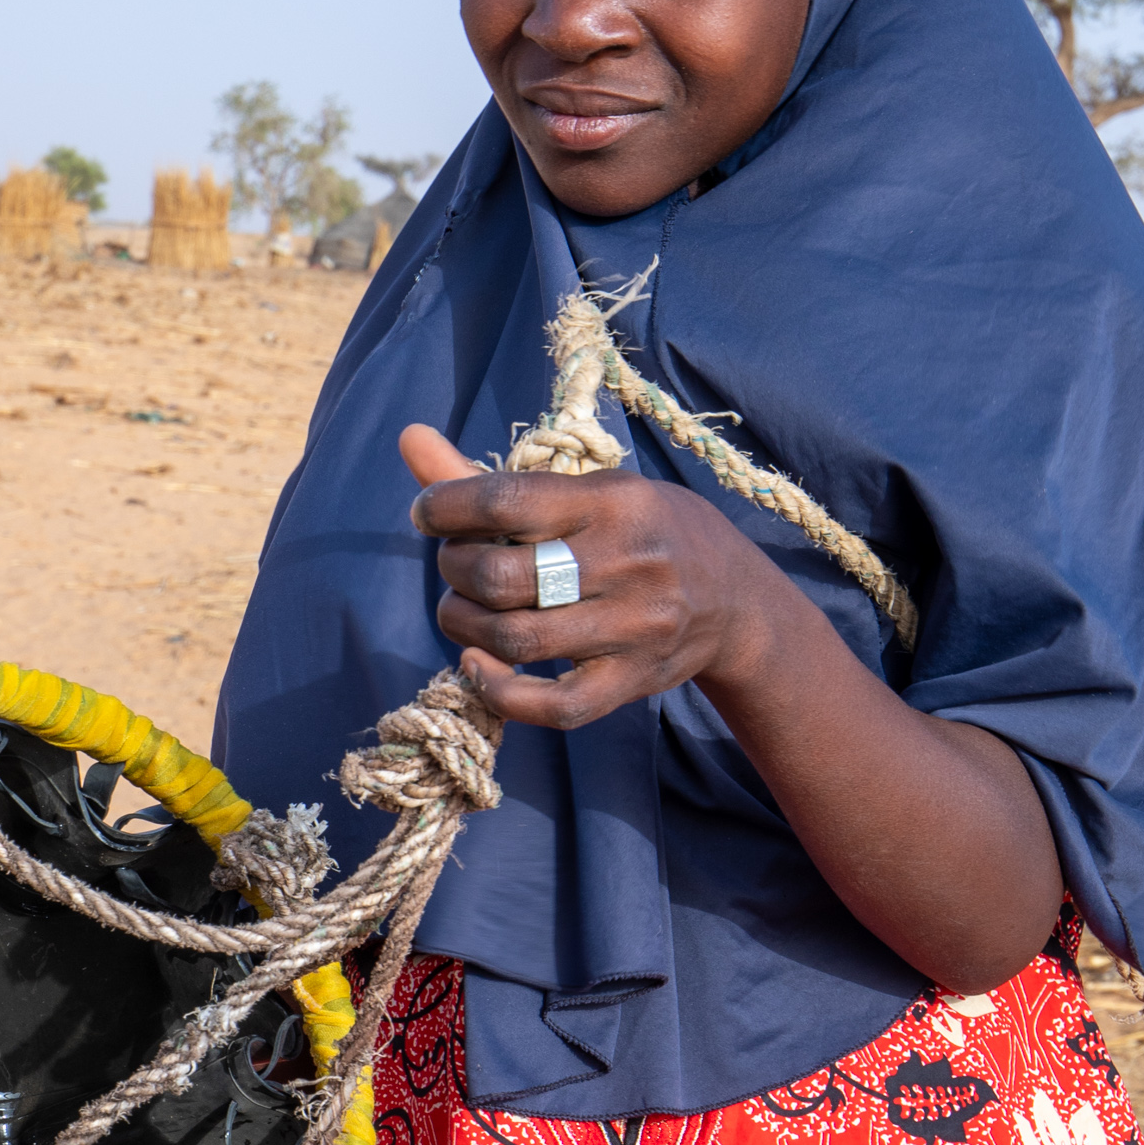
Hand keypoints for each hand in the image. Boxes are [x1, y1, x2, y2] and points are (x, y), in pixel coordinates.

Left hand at [399, 423, 784, 733]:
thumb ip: (493, 479)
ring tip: (460, 609)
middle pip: (502, 576)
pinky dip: (499, 691)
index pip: (506, 500)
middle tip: (455, 564)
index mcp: (613, 502)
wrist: (736, 599)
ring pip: (517, 640)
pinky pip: (555, 706)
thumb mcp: (589, 490)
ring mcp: (633, 630)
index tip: (427, 514)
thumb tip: (407, 439)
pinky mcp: (633, 683)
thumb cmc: (644, 531)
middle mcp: (627, 563)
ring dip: (462, 625)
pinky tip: (477, 663)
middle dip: (453, 569)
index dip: (445, 508)